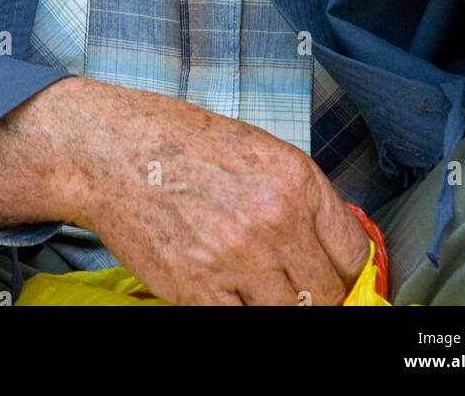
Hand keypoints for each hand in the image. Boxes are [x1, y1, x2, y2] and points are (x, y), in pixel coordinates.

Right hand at [55, 78, 368, 305]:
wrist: (112, 151)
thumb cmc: (178, 142)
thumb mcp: (255, 149)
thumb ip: (297, 196)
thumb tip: (328, 241)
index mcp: (294, 178)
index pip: (352, 252)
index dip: (346, 270)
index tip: (337, 274)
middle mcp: (274, 220)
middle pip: (328, 293)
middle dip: (318, 294)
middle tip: (294, 283)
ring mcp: (238, 259)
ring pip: (291, 314)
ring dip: (280, 305)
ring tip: (258, 284)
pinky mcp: (201, 290)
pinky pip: (244, 321)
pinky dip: (240, 310)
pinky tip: (228, 289)